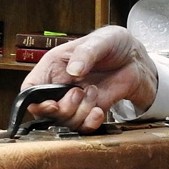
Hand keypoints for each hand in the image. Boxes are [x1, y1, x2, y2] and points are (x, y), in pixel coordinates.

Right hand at [20, 25, 158, 131]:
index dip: (35, 102)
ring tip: (94, 93)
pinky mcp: (90, 111)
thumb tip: (73, 70)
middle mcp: (60, 86)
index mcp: (54, 66)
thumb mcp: (102, 40)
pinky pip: (82, 128)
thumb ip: (86, 53)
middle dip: (64, 108)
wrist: (138, 59)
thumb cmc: (116, 44)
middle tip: (80, 92)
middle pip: (45, 112)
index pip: (30, 89)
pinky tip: (98, 111)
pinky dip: (90, 123)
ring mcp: (75, 101)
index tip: (52, 104)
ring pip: (64, 122)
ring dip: (80, 113)